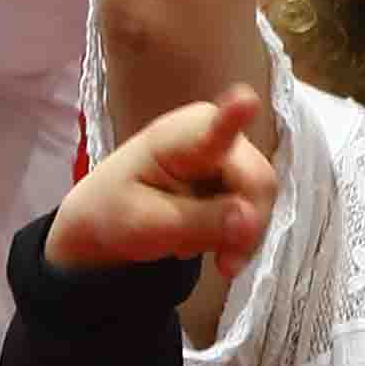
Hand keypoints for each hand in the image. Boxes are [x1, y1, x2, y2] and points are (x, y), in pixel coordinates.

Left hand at [51, 87, 276, 280]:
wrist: (104, 216)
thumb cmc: (116, 212)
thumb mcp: (151, 226)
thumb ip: (203, 223)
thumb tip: (250, 221)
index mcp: (176, 139)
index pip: (213, 131)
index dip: (233, 117)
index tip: (246, 100)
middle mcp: (210, 132)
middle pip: (256, 179)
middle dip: (249, 225)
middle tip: (226, 266)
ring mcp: (226, 149)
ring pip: (260, 196)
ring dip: (245, 234)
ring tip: (216, 258)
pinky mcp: (233, 170)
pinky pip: (255, 204)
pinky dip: (241, 232)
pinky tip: (217, 245)